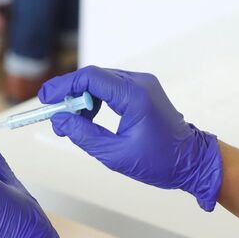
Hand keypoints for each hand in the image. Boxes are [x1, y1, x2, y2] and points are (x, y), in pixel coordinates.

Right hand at [40, 66, 223, 210]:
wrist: (192, 162)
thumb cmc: (159, 161)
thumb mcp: (114, 153)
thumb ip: (83, 134)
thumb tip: (59, 121)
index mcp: (135, 96)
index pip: (90, 78)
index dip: (64, 86)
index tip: (46, 100)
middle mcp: (140, 83)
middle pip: (93, 76)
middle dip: (70, 94)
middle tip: (54, 114)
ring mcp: (143, 84)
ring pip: (101, 81)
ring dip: (82, 98)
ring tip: (73, 122)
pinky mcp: (143, 90)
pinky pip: (112, 87)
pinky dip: (96, 99)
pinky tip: (90, 117)